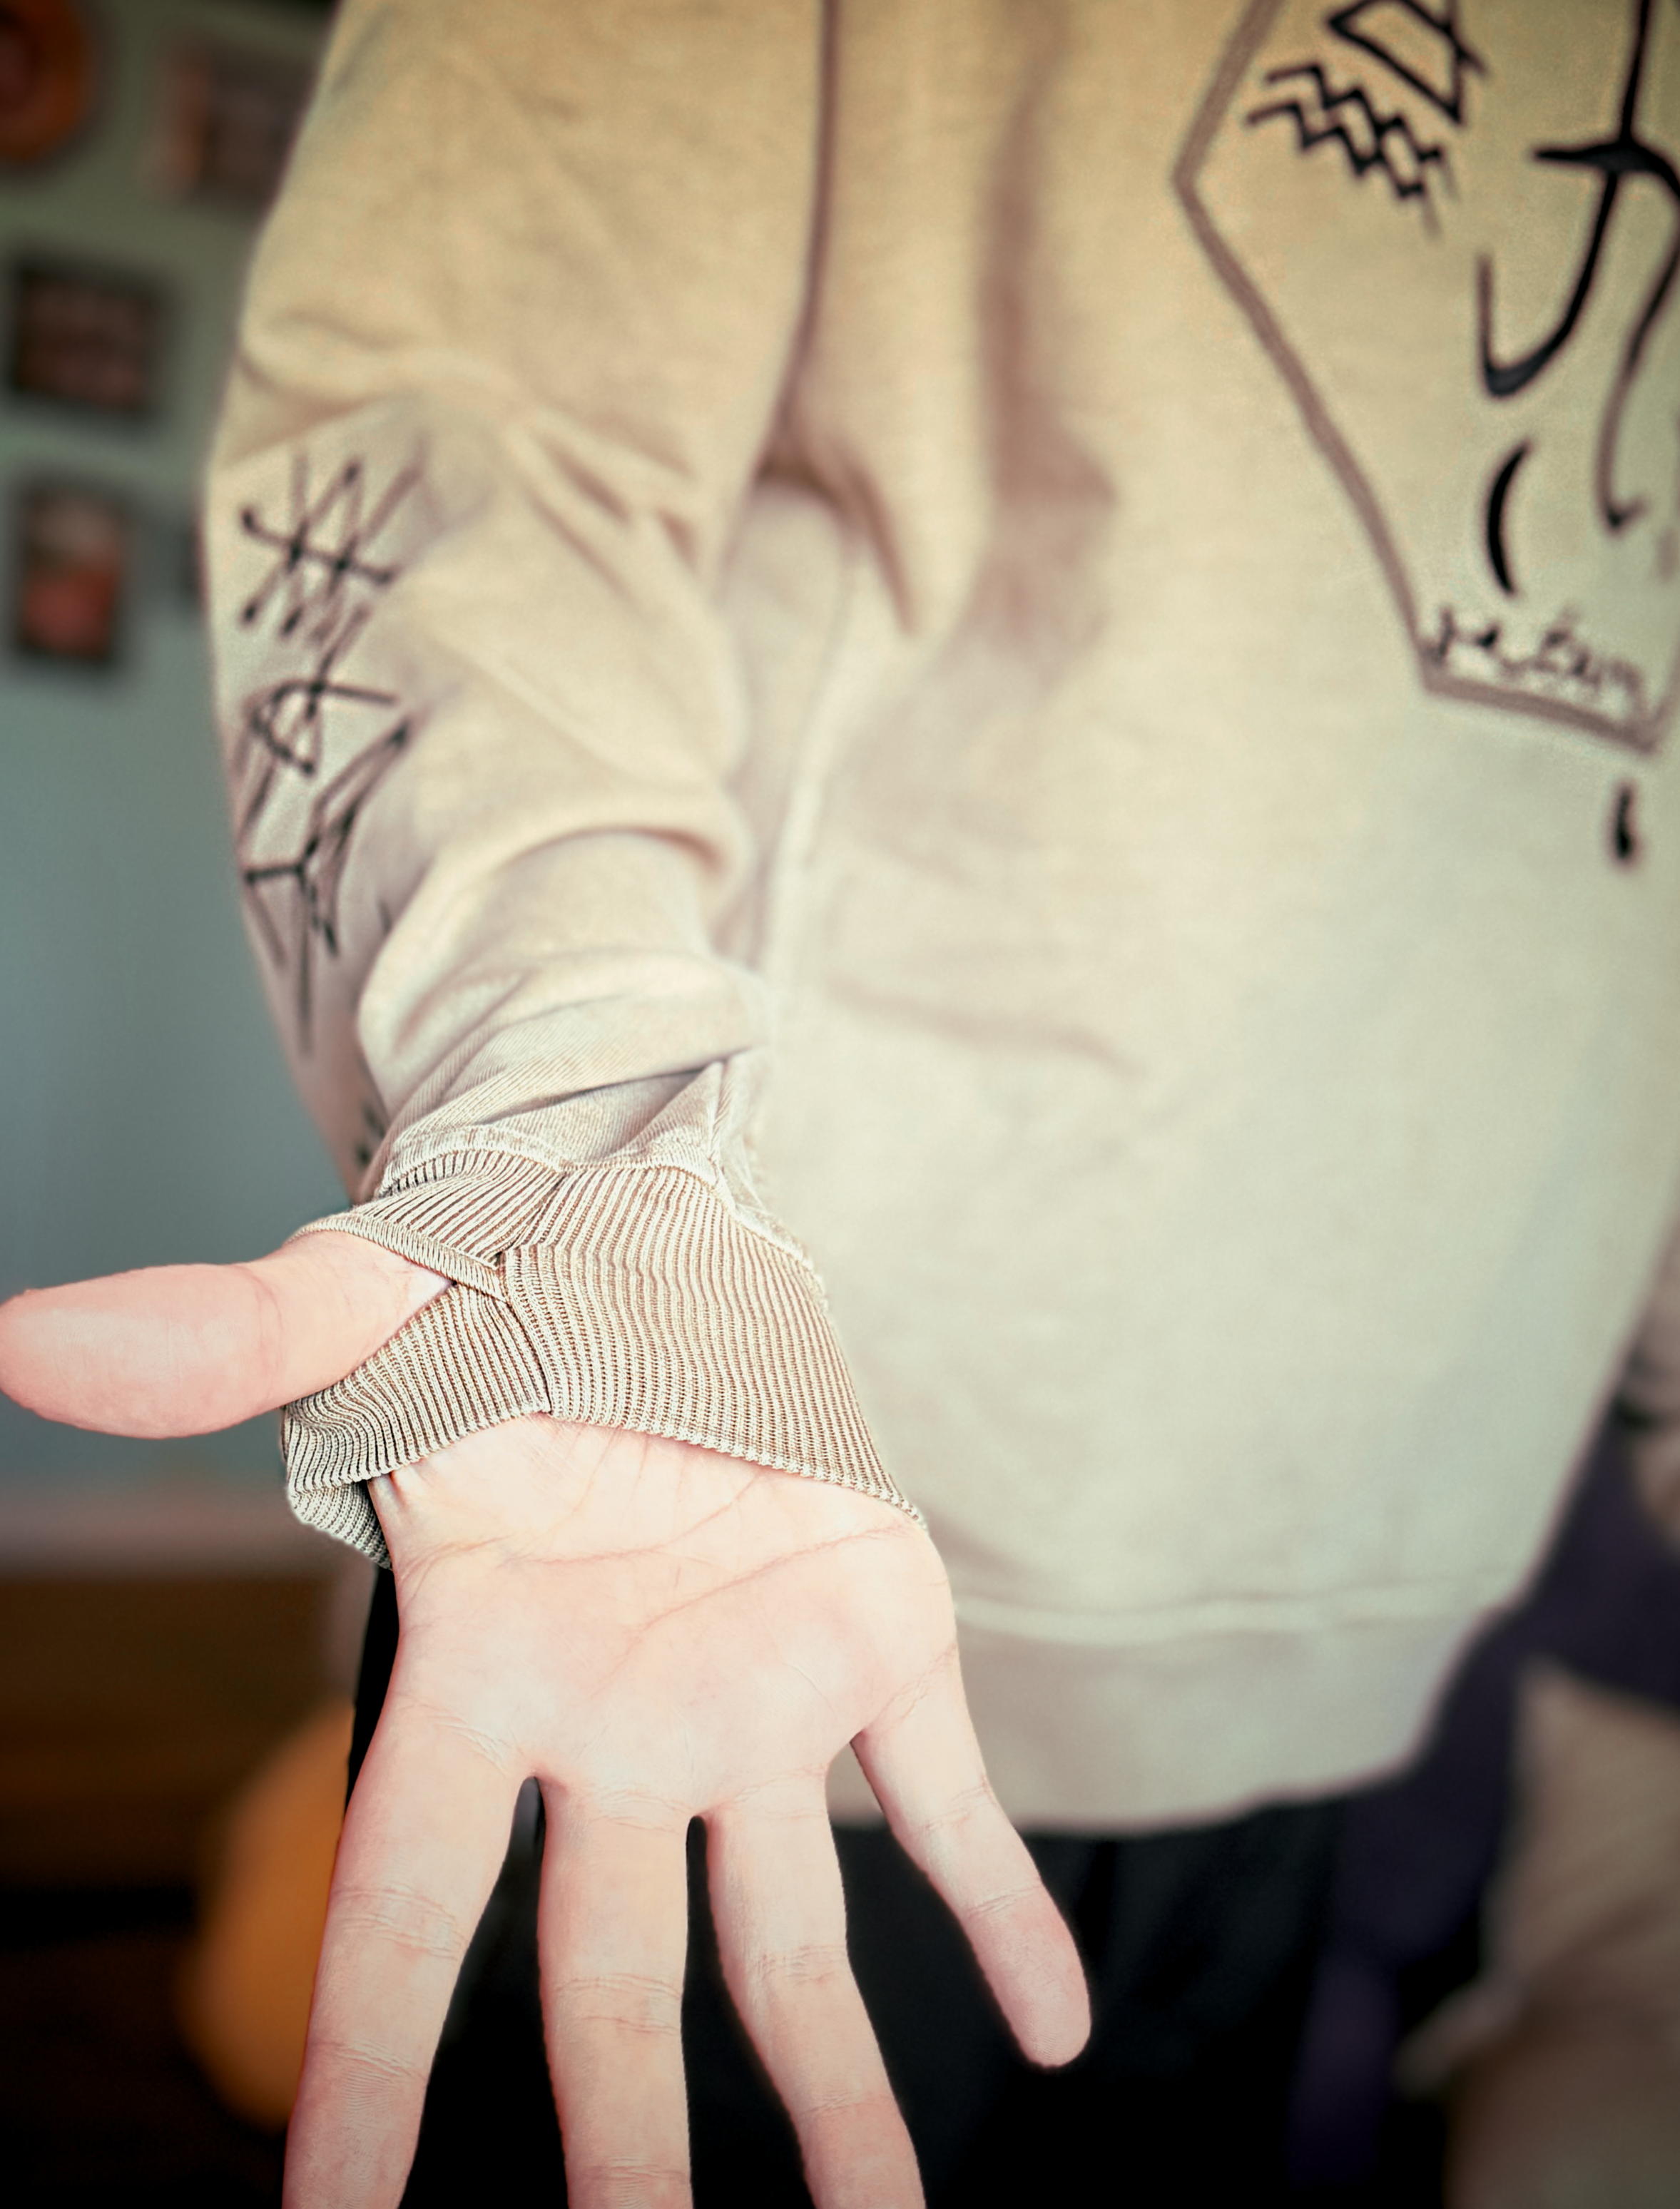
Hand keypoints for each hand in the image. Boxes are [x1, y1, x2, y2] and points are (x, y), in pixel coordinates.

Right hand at [0, 1236, 1089, 2207]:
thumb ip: (227, 1345)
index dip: (366, 2077)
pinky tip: (1056, 2030)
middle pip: (609, 1985)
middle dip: (622, 2151)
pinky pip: (947, 1807)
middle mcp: (613, 1729)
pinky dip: (1003, 1912)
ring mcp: (753, 1704)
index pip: (406, 1912)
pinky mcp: (879, 1643)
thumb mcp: (365, 1308)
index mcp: (479, 1671)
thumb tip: (25, 1336)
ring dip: (841, 2095)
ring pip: (789, 1942)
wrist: (656, 1224)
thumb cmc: (491, 1275)